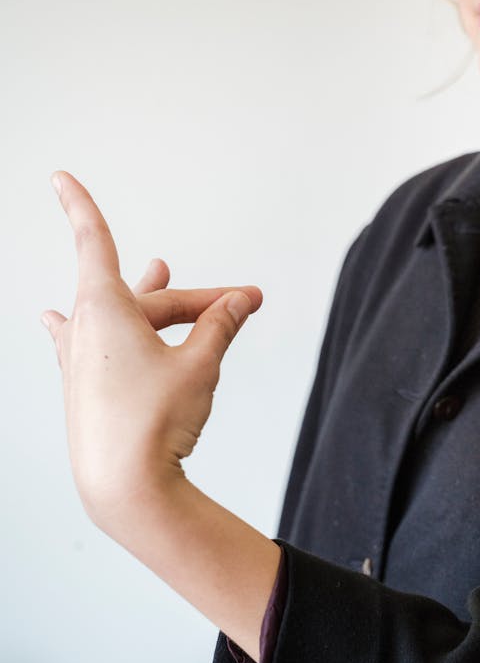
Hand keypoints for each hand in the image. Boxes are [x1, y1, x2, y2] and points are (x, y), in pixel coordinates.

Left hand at [42, 170, 262, 519]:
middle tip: (241, 304)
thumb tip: (238, 302)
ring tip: (162, 273)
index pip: (92, 242)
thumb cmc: (157, 421)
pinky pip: (92, 344)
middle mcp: (85, 329)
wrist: (124, 487)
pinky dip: (95, 327)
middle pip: (147, 299)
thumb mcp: (200, 365)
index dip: (79, 204)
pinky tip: (55, 319)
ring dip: (154, 305)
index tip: (58, 176)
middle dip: (196, 301)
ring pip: (126, 320)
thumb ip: (219, 327)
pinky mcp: (85, 388)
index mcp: (105, 309)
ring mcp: (80, 361)